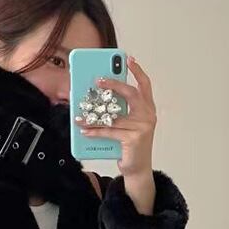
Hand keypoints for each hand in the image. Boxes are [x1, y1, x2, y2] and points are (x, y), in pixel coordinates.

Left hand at [76, 55, 156, 179]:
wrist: (138, 169)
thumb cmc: (130, 145)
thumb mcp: (128, 125)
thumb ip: (121, 111)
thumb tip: (99, 98)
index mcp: (148, 109)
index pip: (145, 85)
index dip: (137, 71)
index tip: (128, 59)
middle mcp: (148, 116)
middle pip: (130, 94)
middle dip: (113, 85)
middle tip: (97, 80)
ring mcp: (142, 127)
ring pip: (113, 116)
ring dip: (93, 116)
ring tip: (79, 114)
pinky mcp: (133, 139)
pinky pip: (109, 131)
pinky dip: (95, 131)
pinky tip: (84, 130)